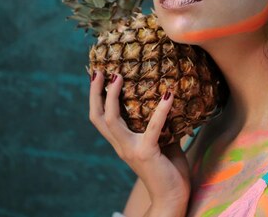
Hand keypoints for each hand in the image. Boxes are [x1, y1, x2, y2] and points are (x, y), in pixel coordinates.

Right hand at [89, 71, 190, 213]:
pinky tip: (169, 94)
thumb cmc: (169, 170)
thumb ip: (161, 124)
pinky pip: (152, 126)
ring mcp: (131, 149)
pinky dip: (161, 109)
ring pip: (111, 119)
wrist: (172, 197)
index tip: (97, 75)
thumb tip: (169, 98)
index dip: (95, 97)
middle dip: (96, 92)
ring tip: (120, 76)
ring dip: (114, 96)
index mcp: (122, 142)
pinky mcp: (147, 152)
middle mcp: (121, 145)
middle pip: (98, 116)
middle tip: (101, 71)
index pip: (100, 118)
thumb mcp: (163, 142)